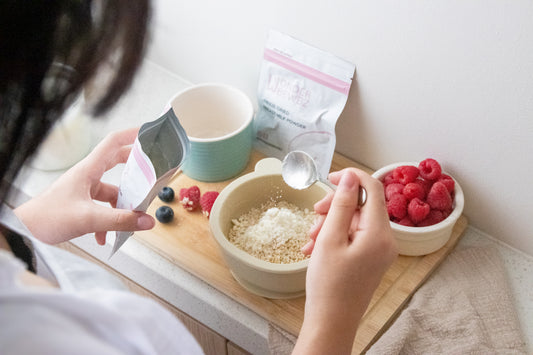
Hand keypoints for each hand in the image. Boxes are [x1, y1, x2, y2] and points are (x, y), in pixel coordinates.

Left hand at [15, 128, 154, 244]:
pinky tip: (104, 238)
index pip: (113, 142)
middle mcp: (87, 176)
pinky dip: (107, 222)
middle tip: (151, 170)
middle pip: (115, 163)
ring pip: (111, 192)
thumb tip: (147, 220)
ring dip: (121, 207)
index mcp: (88, 170)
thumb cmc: (47, 218)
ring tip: (130, 221)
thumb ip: (120, 220)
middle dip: (134, 169)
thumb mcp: (88, 218)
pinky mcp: (80, 204)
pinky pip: (102, 209)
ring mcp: (84, 190)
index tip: (149, 133)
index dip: (131, 135)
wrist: (24, 231)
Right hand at [293, 169, 397, 354]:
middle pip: (362, 206)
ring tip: (310, 238)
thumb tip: (350, 178)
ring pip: (355, 221)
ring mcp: (379, 251)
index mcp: (380, 234)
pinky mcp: (371, 259)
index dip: (352, 178)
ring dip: (331, 223)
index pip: (373, 189)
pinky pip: (354, 237)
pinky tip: (314, 247)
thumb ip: (342, 205)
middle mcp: (386, 241)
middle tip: (314, 214)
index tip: (330, 178)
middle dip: (336, 205)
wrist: (331, 322)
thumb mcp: (330, 238)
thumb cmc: (329, 285)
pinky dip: (334, 236)